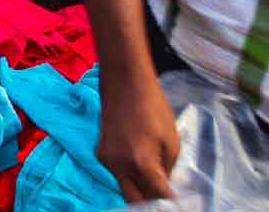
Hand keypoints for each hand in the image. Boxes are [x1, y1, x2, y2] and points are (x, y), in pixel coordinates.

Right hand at [96, 70, 179, 203]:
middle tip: (168, 201)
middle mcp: (119, 167)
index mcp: (141, 164)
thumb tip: (166, 186)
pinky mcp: (100, 153)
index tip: (183, 205)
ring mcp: (107, 161)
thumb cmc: (154, 108)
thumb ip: (169, 169)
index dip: (174, 205)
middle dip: (153, 204)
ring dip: (141, 193)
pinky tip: (142, 169)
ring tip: (158, 186)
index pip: (159, 197)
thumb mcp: (172, 141)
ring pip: (125, 190)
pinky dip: (131, 178)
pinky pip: (118, 175)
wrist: (124, 83)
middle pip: (136, 202)